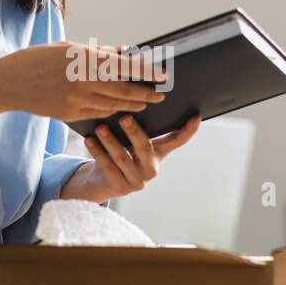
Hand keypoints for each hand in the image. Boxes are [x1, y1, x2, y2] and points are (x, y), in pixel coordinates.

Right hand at [0, 41, 166, 121]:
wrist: (9, 83)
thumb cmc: (38, 59)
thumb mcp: (68, 49)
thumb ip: (98, 53)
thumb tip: (123, 53)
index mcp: (85, 61)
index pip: (125, 67)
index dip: (147, 73)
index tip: (163, 76)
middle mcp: (84, 82)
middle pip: (124, 91)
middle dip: (145, 94)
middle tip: (159, 96)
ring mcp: (76, 102)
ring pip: (113, 106)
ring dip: (130, 105)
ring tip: (142, 103)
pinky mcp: (69, 115)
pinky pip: (97, 114)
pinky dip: (111, 111)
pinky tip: (119, 109)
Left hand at [61, 114, 201, 203]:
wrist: (100, 181)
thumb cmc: (119, 151)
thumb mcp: (131, 140)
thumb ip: (138, 124)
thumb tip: (137, 96)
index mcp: (158, 154)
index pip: (176, 141)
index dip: (187, 130)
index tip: (196, 116)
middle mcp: (151, 169)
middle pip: (145, 147)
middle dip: (134, 132)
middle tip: (124, 117)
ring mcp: (137, 181)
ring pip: (122, 157)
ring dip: (110, 141)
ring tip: (100, 128)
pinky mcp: (120, 188)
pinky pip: (108, 167)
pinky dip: (98, 152)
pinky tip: (89, 140)